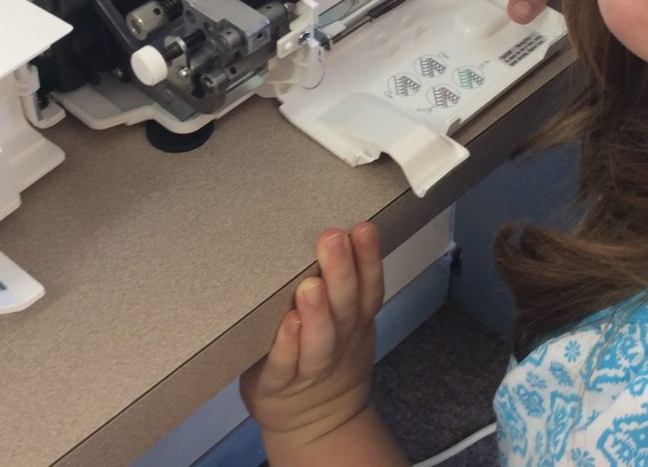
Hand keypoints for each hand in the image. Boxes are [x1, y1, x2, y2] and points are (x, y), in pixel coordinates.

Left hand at [240, 222, 385, 452]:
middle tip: (332, 238)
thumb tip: (333, 224)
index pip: (369, 286)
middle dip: (341, 272)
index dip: (369, 258)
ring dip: (317, 312)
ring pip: (320, 340)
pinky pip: (285, 365)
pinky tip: (288, 323)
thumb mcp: (346, 322)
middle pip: (346, 306)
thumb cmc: (325, 353)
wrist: (316, 423)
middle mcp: (340, 340)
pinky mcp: (278, 384)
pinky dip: (288, 345)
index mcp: (357, 319)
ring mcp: (312, 366)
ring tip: (310, 284)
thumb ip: (341, 281)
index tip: (363, 227)